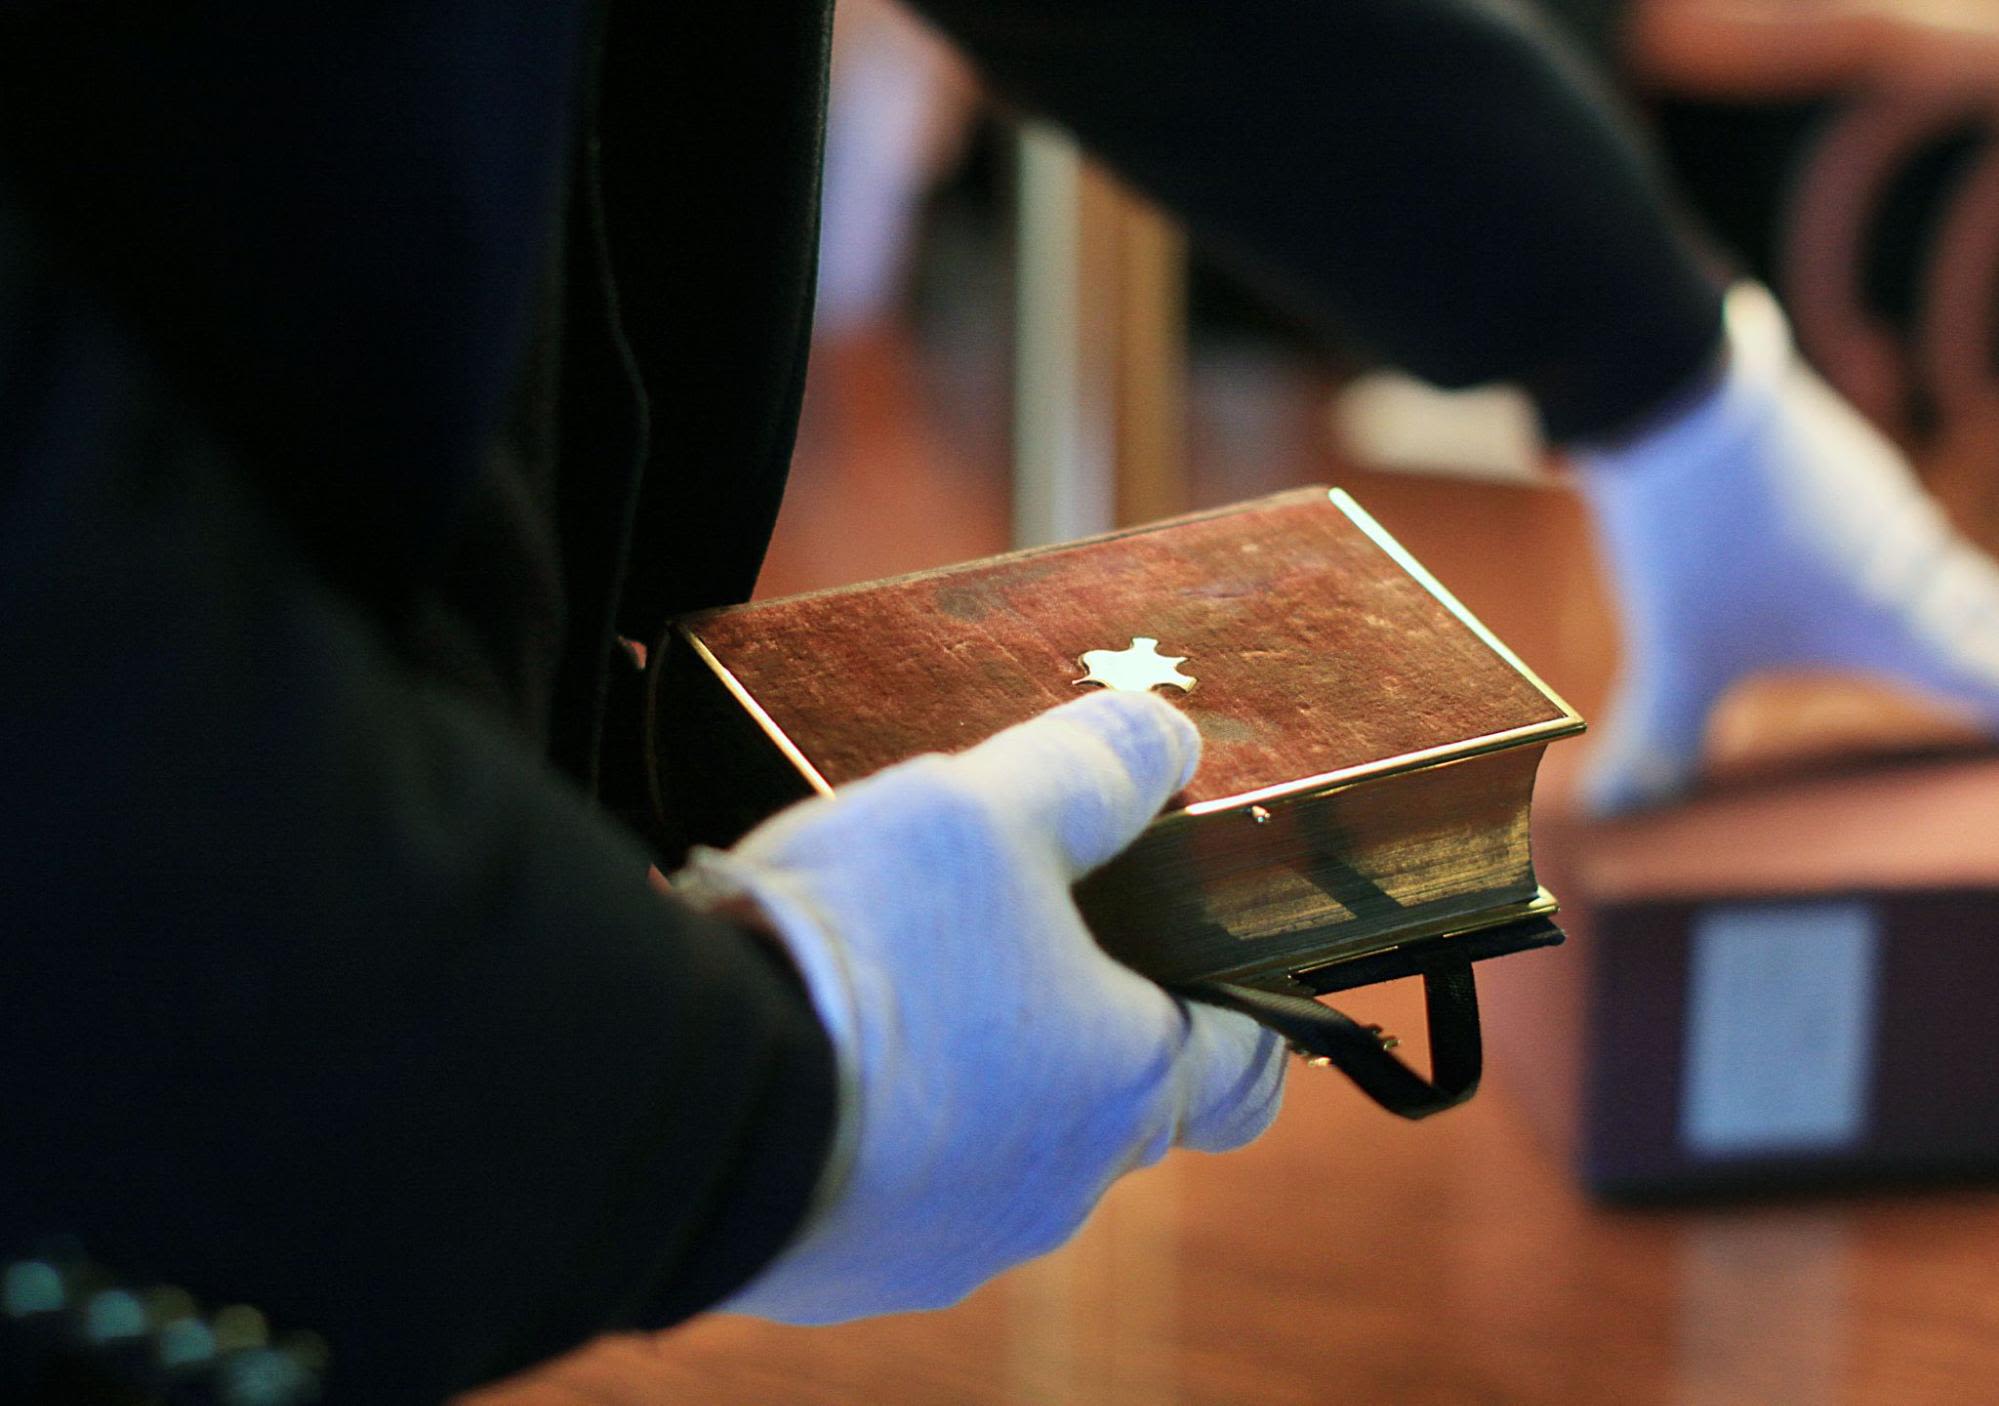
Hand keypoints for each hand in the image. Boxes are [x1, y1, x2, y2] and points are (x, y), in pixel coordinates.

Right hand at [674, 690, 1284, 1322]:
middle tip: (995, 933)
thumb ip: (1091, 768)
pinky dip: (878, 1126)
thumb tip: (1166, 741)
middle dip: (1069, 1018)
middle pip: (1111, 1102)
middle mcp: (1056, 1186)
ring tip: (885, 983)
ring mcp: (951, 1242)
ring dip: (968, 1074)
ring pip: (999, 1147)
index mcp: (1125, 1081)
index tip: (1206, 961)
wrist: (684, 1093)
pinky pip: (895, 1189)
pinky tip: (818, 1052)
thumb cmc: (860, 954)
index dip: (1243, 1007)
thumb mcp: (987, 808)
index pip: (1249, 1068)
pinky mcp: (848, 1268)